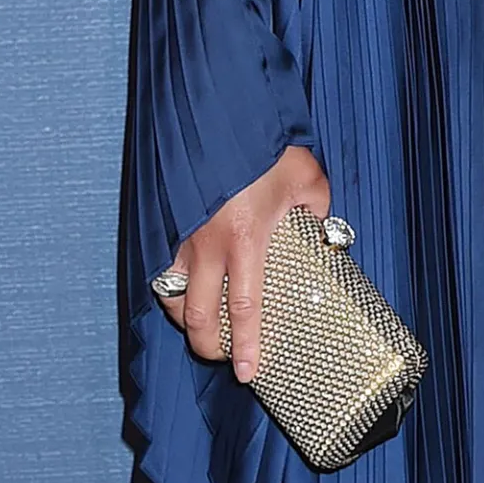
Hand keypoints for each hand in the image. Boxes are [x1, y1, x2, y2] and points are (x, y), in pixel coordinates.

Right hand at [154, 144, 330, 377]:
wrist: (223, 110)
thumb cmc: (267, 143)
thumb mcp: (307, 177)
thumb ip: (316, 210)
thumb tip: (321, 231)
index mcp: (246, 240)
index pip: (244, 309)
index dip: (246, 346)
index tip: (248, 372)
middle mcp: (208, 244)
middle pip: (197, 317)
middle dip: (208, 346)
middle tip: (226, 355)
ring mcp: (182, 233)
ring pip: (171, 295)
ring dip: (186, 317)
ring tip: (205, 323)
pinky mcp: (168, 219)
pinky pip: (162, 265)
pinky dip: (171, 283)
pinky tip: (187, 286)